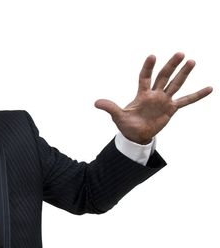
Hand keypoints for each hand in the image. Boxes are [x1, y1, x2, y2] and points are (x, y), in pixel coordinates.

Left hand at [94, 53, 212, 143]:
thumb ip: (110, 108)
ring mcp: (164, 100)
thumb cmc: (126, 124)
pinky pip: (186, 101)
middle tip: (180, 53)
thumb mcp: (117, 116)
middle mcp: (154, 94)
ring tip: (192, 61)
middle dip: (171, 65)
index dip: (147, 67)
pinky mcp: (171, 109)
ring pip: (175, 84)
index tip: (152, 56)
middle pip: (163, 76)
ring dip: (183, 74)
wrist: (135, 136)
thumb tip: (96, 103)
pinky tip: (209, 88)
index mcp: (141, 94)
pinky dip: (197, 95)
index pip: (145, 77)